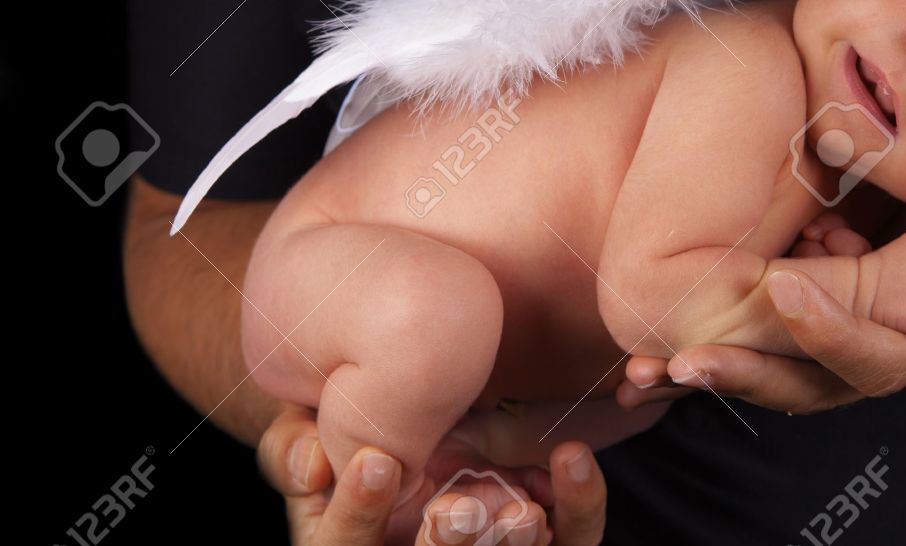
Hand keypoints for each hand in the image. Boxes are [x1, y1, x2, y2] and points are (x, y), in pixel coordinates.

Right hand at [259, 405, 605, 544]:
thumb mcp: (309, 428)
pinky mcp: (541, 533)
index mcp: (351, 541)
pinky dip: (579, 506)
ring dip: (515, 545)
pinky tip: (571, 460)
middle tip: (460, 512)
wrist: (412, 405)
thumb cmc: (349, 425)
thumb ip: (296, 444)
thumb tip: (313, 463)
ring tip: (526, 513)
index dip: (355, 513)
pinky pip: (571, 538)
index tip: (376, 463)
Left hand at [620, 182, 905, 411]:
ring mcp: (846, 345)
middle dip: (749, 372)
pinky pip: (763, 352)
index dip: (830, 328)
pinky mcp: (819, 326)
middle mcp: (884, 353)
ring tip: (651, 374)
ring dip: (719, 374)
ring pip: (776, 376)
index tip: (781, 287)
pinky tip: (652, 366)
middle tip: (686, 362)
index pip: (877, 349)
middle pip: (811, 382)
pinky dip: (717, 353)